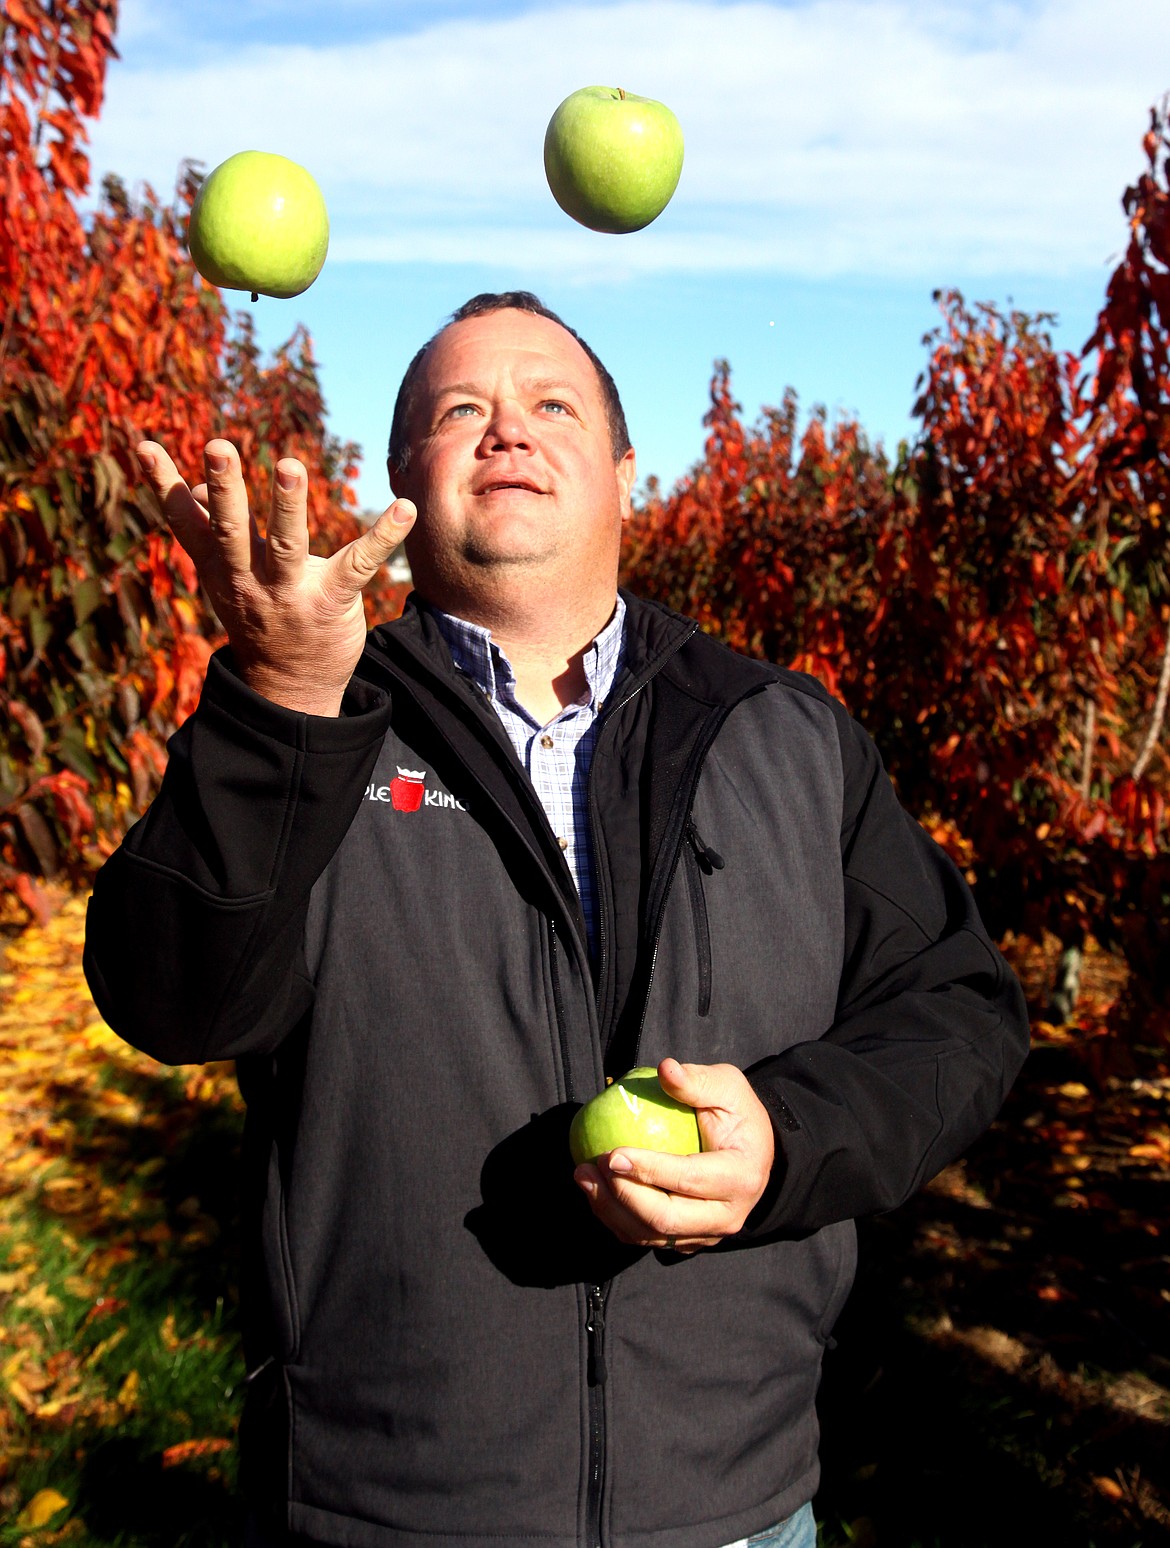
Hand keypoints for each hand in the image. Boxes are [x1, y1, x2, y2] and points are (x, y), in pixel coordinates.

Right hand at [137, 437, 416, 715]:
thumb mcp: (223, 579)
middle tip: (218, 447)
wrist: (290, 688)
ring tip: (289, 465)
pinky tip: (405, 509)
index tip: (144, 446)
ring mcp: (290, 592)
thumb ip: (209, 533)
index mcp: (218, 568)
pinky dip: (384, 536)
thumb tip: (193, 486)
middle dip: (224, 489)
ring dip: (287, 505)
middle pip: (231, 530)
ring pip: (286, 546)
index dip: (163, 485)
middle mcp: (248, 579)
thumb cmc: (258, 616)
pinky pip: (358, 564)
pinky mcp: (332, 601)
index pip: (184, 523)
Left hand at [573, 1058, 775, 1253]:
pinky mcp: (687, 1240)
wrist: (753, 1153)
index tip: (612, 1152)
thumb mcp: (728, 1087)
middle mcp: (727, 1215)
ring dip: (610, 1209)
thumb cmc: (738, 1115)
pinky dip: (616, 1218)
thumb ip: (697, 1081)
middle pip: (666, 1220)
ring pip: (650, 1235)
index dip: (648, 1170)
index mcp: (741, 1177)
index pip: (689, 1179)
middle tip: (592, 1165)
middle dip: (622, 1196)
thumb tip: (665, 1069)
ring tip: (583, 1175)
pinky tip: (595, 1190)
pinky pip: (646, 1238)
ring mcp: (707, 1234)